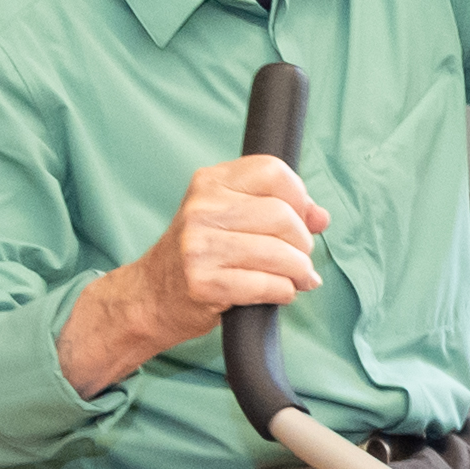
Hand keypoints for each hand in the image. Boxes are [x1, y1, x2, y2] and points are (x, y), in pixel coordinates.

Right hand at [58, 156, 330, 396]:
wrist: (149, 297)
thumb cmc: (199, 256)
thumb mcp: (228, 220)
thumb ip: (276, 209)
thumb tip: (321, 216)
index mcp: (209, 182)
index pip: (273, 171)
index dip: (298, 196)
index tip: (301, 218)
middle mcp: (202, 209)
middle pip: (282, 215)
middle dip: (302, 242)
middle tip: (299, 257)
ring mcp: (199, 246)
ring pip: (280, 252)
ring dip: (299, 271)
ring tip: (297, 278)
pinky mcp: (203, 283)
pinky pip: (268, 285)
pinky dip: (284, 291)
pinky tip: (279, 292)